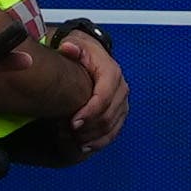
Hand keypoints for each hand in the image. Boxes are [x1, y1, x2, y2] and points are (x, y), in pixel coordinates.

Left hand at [22, 26, 130, 153]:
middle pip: (108, 115)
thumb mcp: (75, 44)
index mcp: (112, 72)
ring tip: (74, 142)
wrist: (91, 54)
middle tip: (68, 134)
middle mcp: (121, 88)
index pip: (104, 97)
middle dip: (89, 128)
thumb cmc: (81, 51)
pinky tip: (85, 146)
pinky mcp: (120, 111)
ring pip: (112, 126)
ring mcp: (122, 101)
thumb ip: (72, 48)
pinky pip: (114, 131)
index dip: (89, 112)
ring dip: (93, 137)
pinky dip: (101, 141)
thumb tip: (68, 48)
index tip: (72, 122)